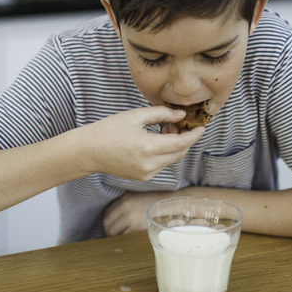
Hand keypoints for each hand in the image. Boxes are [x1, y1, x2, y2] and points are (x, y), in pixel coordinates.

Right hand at [77, 106, 204, 180]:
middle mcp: (149, 164)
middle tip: (175, 123)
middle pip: (180, 152)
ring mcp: (147, 173)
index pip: (181, 143)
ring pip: (172, 159)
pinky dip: (165, 153)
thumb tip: (182, 115)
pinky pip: (162, 164)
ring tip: (163, 129)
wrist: (88, 151)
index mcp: (148, 147)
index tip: (202, 127)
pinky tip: (155, 141)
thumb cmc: (109, 130)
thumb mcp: (136, 116)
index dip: (194, 135)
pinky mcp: (143, 177)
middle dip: (184, 138)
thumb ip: (162, 114)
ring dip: (175, 145)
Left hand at [103, 191, 171, 235]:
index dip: (106, 220)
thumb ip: (122, 203)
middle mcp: (126, 210)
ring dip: (115, 236)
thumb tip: (111, 214)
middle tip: (110, 233)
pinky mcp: (139, 228)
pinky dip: (124, 238)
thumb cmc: (152, 199)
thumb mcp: (134, 195)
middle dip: (108, 230)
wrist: (168, 204)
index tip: (108, 224)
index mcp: (124, 200)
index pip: (107, 213)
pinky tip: (127, 237)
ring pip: (115, 232)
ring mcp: (133, 220)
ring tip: (118, 236)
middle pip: (108, 224)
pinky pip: (126, 236)